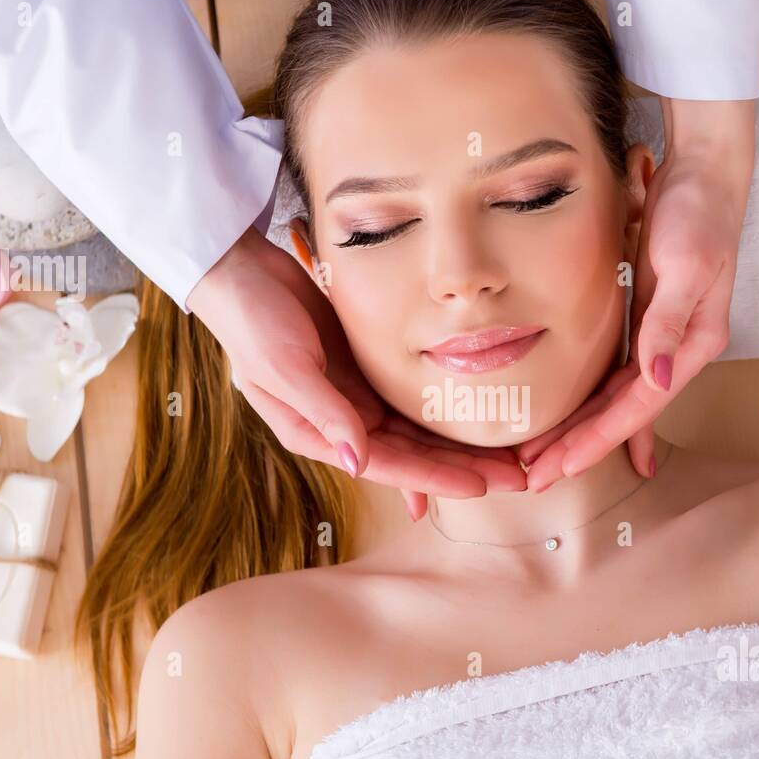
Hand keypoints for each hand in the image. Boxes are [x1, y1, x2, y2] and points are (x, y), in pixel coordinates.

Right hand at [186, 226, 525, 510]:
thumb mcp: (285, 367)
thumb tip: (358, 463)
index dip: (438, 478)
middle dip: (465, 469)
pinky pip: (413, 398)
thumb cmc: (252, 320)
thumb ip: (325, 413)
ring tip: (511, 453)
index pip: (391, 465)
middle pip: (414, 455)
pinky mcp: (365, 369)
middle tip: (520, 478)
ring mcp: (354, 397)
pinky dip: (442, 411)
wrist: (238, 271)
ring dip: (461, 444)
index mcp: (318, 434)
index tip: (483, 487)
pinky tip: (476, 419)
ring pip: (419, 430)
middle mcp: (341, 424)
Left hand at [516, 99, 754, 490]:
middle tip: (537, 475)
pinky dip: (593, 402)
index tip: (562, 465)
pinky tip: (577, 425)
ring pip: (615, 398)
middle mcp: (677, 350)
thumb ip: (667, 324)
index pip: (639, 406)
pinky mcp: (643, 320)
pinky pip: (613, 374)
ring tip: (542, 456)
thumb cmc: (700, 214)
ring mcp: (660, 338)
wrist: (705, 172)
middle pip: (623, 413)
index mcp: (692, 345)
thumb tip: (656, 378)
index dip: (599, 439)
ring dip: (580, 429)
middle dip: (581, 446)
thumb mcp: (686, 267)